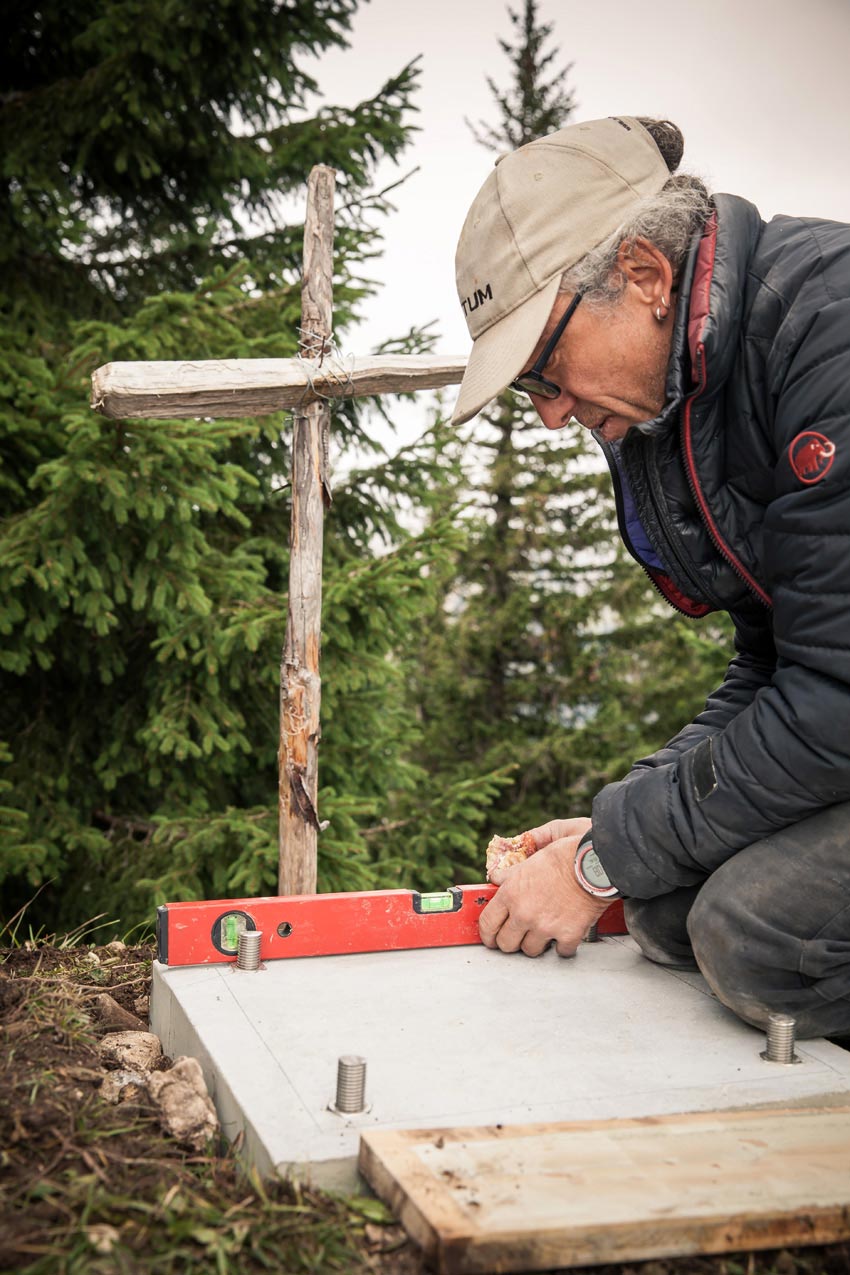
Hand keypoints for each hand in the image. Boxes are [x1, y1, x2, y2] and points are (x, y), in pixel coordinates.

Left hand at [479, 817, 610, 957]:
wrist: (595, 863)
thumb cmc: (566, 854)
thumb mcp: (532, 856)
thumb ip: (511, 871)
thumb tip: (496, 877)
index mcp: (511, 893)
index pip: (488, 923)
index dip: (487, 934)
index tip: (491, 938)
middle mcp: (524, 913)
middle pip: (506, 943)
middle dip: (510, 942)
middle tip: (517, 937)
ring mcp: (545, 926)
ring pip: (531, 951)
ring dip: (536, 944)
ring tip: (543, 933)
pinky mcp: (568, 935)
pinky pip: (560, 952)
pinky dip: (563, 946)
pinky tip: (565, 935)